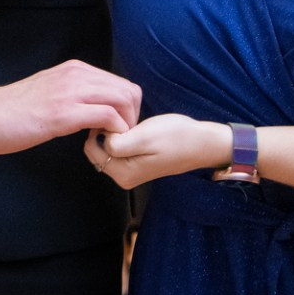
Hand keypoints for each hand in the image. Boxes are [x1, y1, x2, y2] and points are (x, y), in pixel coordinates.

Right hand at [0, 60, 142, 155]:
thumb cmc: (11, 110)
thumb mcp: (49, 91)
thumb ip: (72, 94)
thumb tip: (93, 108)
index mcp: (75, 69)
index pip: (121, 83)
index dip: (126, 109)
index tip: (113, 129)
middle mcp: (77, 75)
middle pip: (129, 90)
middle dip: (131, 118)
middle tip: (115, 138)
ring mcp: (70, 92)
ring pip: (123, 100)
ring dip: (124, 126)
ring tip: (106, 142)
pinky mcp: (63, 113)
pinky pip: (107, 117)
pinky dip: (112, 134)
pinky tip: (95, 144)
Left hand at [84, 114, 230, 188]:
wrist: (201, 141)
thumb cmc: (176, 137)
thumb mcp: (144, 137)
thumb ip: (118, 142)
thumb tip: (102, 139)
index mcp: (123, 173)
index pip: (92, 148)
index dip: (100, 128)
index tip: (118, 117)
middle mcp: (123, 177)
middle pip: (96, 150)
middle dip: (104, 132)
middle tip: (124, 119)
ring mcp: (129, 172)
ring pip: (106, 148)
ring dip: (113, 134)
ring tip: (131, 123)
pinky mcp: (136, 164)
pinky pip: (117, 149)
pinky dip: (120, 136)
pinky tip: (135, 128)